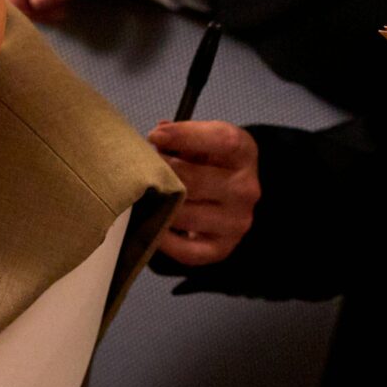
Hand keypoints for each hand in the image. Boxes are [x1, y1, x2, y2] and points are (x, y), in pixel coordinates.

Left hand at [146, 120, 259, 266]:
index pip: (222, 141)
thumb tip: (157, 138)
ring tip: (143, 197)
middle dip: (162, 173)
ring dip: (160, 205)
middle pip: (194, 180)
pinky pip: (186, 250)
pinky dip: (163, 239)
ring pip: (184, 215)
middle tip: (140, 170)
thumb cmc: (210, 163)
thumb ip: (182, 136)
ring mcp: (236, 222)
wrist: (231, 197)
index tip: (154, 136)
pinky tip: (153, 224)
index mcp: (244, 154)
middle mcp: (246, 189)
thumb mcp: (204, 141)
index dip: (185, 136)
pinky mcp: (222, 248)